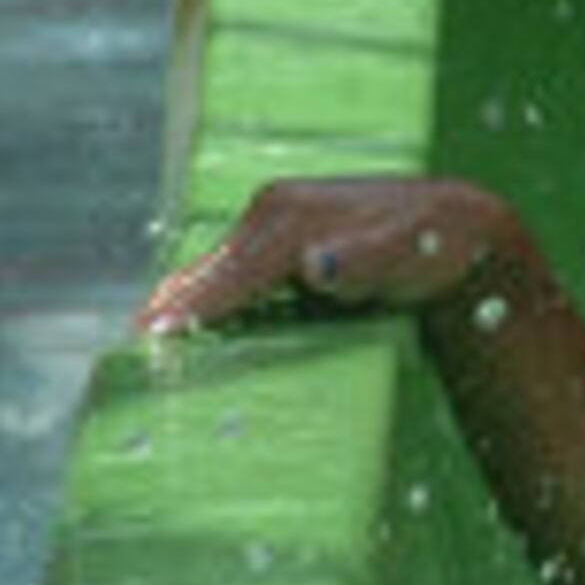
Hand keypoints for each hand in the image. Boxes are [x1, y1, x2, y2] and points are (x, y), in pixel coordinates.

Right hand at [136, 176, 514, 334]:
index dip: (187, 311)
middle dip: (164, 318)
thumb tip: (317, 266)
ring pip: (211, 280)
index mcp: (289, 217)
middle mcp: (270, 215)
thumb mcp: (407, 252)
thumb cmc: (434, 243)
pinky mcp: (276, 250)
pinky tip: (184, 346)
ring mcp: (270, 231)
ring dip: (178, 317)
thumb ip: (362, 261)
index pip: (226, 273)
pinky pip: (230, 284)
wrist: (458, 228)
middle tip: (125, 369)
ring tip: (138, 365)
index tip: (147, 346)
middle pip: (204, 275)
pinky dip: (205, 311)